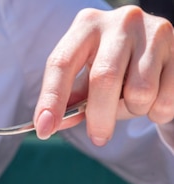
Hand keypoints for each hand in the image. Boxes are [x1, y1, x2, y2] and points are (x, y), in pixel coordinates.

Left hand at [34, 6, 173, 144]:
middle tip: (97, 138)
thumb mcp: (85, 74)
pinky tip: (152, 99)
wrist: (156, 48)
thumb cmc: (111, 65)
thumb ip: (69, 99)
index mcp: (86, 26)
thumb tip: (50, 125)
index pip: (61, 64)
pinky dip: (155, 112)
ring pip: (139, 93)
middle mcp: (121, 22)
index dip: (51, 99)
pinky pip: (165, 99)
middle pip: (104, 79)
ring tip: (131, 102)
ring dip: (132, 111)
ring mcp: (154, 33)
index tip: (44, 130)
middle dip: (98, 117)